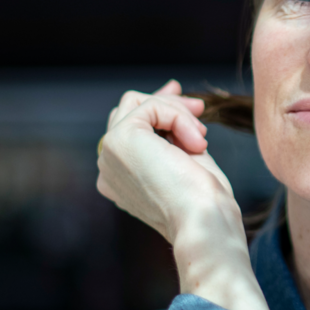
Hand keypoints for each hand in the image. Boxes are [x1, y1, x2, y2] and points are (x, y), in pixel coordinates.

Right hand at [97, 80, 272, 309]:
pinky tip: (196, 142)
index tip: (184, 100)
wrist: (202, 220)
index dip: (156, 110)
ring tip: (201, 138)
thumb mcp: (184, 157)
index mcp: (118, 179)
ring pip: (136, 103)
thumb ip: (170, 130)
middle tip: (199, 109)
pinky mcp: (120, 139)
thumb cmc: (202, 200)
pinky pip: (151, 107)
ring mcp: (109, 154)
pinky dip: (179, 117)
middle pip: (128, 112)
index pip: (127, 130)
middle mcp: (107, 168)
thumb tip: (170, 89)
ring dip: (176, 113)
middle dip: (166, 104)